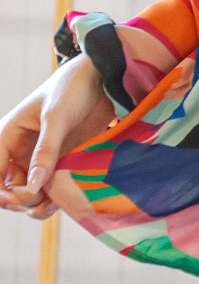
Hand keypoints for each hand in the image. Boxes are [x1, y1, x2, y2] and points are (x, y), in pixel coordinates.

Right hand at [0, 56, 110, 219]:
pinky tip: (64, 200)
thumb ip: (45, 151)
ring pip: (29, 193)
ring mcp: (41, 159)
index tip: (19, 200)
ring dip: (36, 205)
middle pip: (9, 188)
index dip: (0, 192)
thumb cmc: (73, 88)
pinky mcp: (61, 164)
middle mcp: (20, 150)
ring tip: (52, 203)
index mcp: (9, 135)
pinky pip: (51, 190)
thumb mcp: (57, 117)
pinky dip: (54, 199)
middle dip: (20, 200)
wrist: (103, 79)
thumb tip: (32, 187)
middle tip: (39, 200)